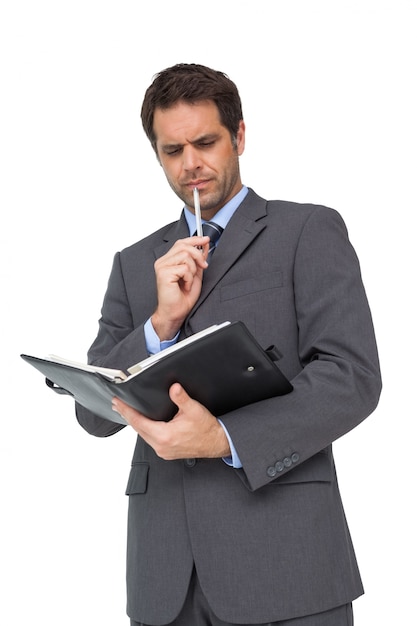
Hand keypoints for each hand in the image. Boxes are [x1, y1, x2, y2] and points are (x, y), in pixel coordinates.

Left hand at [112, 383, 230, 459]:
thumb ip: (181, 398)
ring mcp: (163, 451)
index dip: (127, 411)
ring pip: (143, 435)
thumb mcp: (194, 410)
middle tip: (118, 405)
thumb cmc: (207, 429)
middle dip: (127, 416)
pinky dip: (144, 430)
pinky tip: (143, 423)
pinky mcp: (166, 452)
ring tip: (128, 412)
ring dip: (135, 423)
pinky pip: (150, 440)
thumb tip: (174, 387)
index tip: (118, 403)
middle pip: (138, 429)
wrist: (217, 442)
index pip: (139, 421)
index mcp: (165, 436)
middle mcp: (161, 446)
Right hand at [151, 235, 209, 340]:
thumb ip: (198, 260)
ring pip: (185, 256)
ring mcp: (162, 266)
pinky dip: (189, 278)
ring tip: (189, 281)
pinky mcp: (164, 273)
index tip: (206, 240)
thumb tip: (204, 245)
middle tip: (204, 266)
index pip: (181, 243)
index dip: (195, 239)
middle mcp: (163, 261)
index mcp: (168, 260)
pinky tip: (185, 286)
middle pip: (184, 246)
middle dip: (198, 255)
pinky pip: (184, 268)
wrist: (175, 313)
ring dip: (193, 270)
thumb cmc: (182, 297)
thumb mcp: (195, 274)